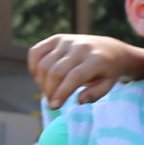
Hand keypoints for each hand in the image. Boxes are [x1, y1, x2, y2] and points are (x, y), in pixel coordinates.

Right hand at [29, 34, 143, 107]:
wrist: (110, 49)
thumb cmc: (107, 72)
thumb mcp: (108, 85)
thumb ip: (95, 94)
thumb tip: (79, 100)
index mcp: (96, 59)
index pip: (74, 77)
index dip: (61, 92)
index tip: (54, 106)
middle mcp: (80, 47)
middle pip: (56, 71)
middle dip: (49, 90)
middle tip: (51, 102)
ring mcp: (67, 41)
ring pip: (44, 64)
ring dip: (41, 82)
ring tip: (48, 91)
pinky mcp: (56, 38)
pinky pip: (36, 52)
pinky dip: (33, 66)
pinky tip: (39, 77)